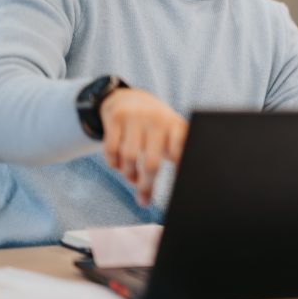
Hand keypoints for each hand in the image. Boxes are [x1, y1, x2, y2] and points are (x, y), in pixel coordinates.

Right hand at [99, 88, 187, 205]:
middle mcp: (156, 119)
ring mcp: (135, 117)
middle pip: (151, 163)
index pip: (179, 152)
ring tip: (133, 179)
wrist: (129, 98)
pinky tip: (119, 166)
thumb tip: (186, 182)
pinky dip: (114, 163)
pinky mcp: (115, 118)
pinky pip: (111, 150)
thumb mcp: (172, 131)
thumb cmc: (156, 125)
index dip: (178, 172)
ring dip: (129, 175)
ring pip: (129, 158)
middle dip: (147, 185)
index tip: (178, 192)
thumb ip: (180, 152)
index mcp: (175, 125)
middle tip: (144, 200)